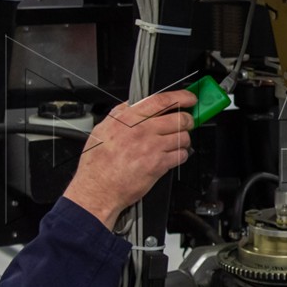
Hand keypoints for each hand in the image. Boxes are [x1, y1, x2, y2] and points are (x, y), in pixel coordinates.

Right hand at [62, 89, 196, 227]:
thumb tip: (133, 103)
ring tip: (176, 142)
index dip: (181, 97)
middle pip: (179, 118)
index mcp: (128, 118)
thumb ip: (120, 113)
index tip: (190, 98)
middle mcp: (141, 130)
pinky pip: (181, 155)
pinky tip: (172, 156)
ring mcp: (151, 148)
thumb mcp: (102, 128)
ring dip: (184, 139)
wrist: (97, 189)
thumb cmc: (97, 163)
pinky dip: (181, 155)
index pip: (162, 100)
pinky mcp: (158, 165)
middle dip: (188, 120)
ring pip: (183, 137)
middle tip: (187, 122)